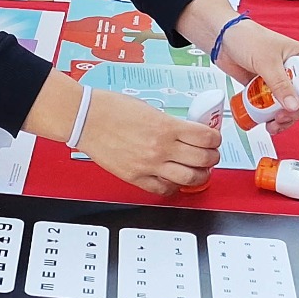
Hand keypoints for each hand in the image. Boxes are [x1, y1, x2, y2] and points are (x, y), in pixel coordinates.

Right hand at [75, 87, 220, 196]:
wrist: (83, 118)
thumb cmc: (109, 108)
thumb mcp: (147, 108)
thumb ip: (169, 123)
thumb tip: (187, 133)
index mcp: (165, 127)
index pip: (207, 137)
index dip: (215, 138)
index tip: (213, 138)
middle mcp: (161, 148)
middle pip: (204, 159)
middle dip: (211, 156)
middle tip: (208, 153)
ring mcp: (149, 165)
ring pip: (190, 178)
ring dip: (200, 174)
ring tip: (197, 169)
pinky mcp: (136, 177)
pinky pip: (164, 189)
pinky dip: (174, 185)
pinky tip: (172, 178)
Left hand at [214, 18, 298, 131]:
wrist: (219, 38)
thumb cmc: (244, 37)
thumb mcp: (266, 61)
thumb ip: (280, 84)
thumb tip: (293, 105)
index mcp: (298, 58)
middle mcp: (290, 70)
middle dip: (294, 112)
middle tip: (281, 117)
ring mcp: (276, 79)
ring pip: (286, 104)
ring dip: (282, 117)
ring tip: (273, 124)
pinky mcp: (262, 86)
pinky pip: (270, 105)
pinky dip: (269, 115)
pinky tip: (266, 121)